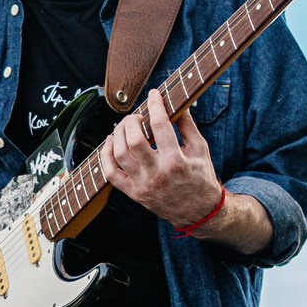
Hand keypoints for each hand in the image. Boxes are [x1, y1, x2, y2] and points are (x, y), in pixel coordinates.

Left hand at [98, 90, 221, 226]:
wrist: (198, 212)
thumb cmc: (201, 178)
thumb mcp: (200, 150)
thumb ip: (188, 125)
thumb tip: (177, 102)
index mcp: (176, 162)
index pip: (160, 126)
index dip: (155, 105)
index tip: (154, 95)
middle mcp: (157, 174)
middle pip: (134, 140)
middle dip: (132, 121)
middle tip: (137, 116)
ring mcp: (142, 185)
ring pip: (119, 154)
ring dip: (118, 134)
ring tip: (125, 126)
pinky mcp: (133, 193)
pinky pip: (110, 174)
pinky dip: (105, 155)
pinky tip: (111, 142)